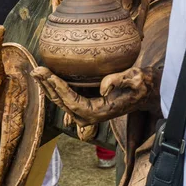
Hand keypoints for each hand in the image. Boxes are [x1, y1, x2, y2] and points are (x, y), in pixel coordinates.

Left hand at [31, 65, 157, 127]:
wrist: (150, 91)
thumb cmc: (144, 84)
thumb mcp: (137, 78)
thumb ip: (120, 81)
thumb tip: (103, 87)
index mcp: (100, 112)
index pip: (72, 102)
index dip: (57, 88)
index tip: (47, 74)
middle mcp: (91, 115)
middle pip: (62, 103)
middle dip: (48, 86)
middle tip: (36, 70)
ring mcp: (89, 110)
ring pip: (63, 101)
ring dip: (49, 87)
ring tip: (38, 72)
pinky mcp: (89, 103)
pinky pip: (68, 97)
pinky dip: (57, 87)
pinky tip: (49, 76)